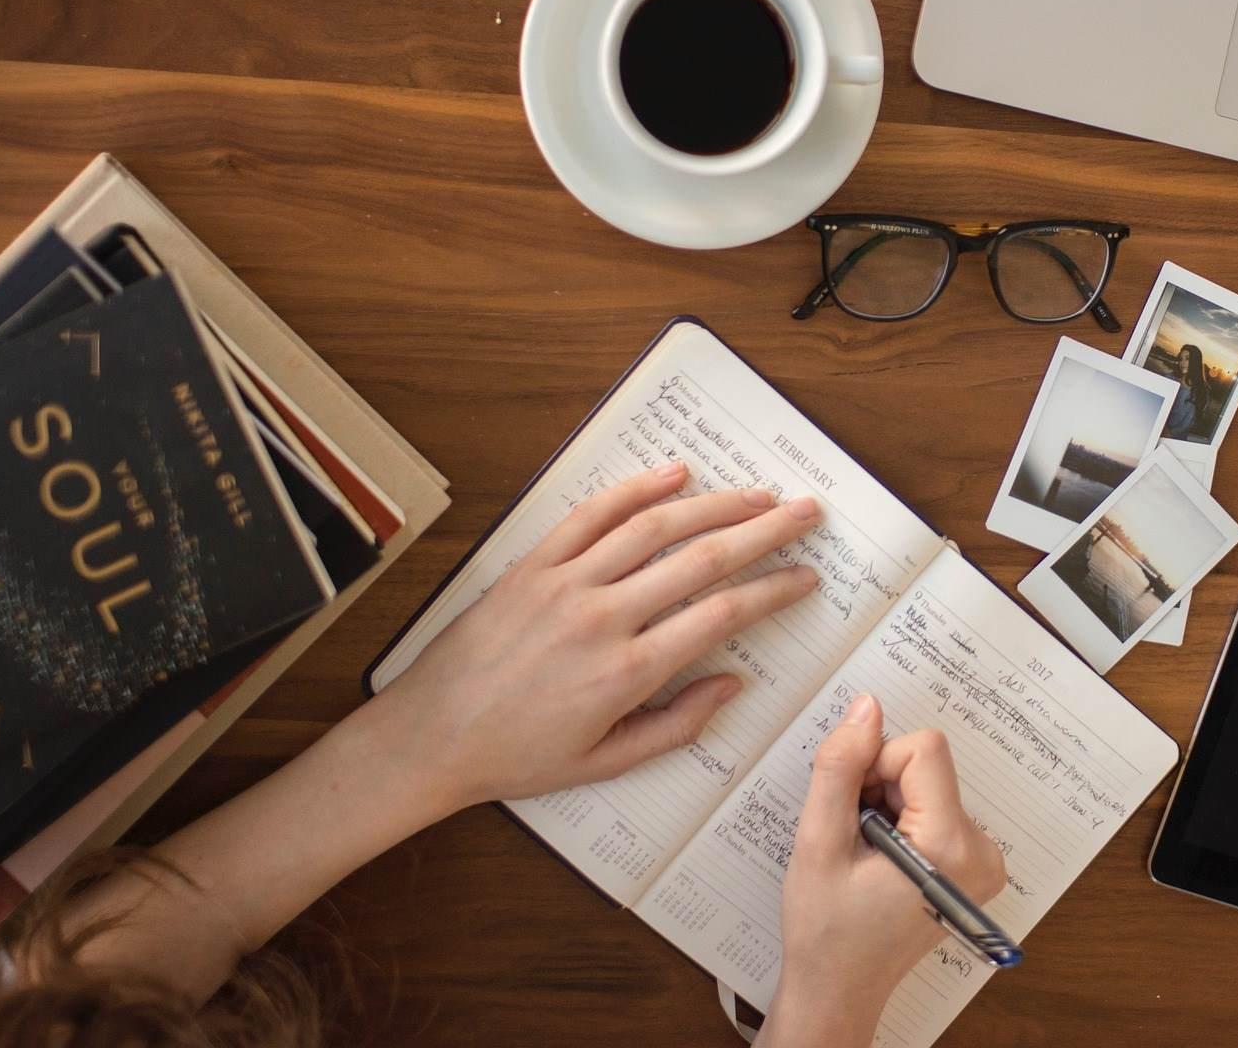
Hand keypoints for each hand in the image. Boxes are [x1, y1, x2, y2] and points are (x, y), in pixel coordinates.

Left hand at [375, 460, 819, 813]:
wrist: (430, 736)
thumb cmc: (518, 756)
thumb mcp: (606, 762)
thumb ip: (677, 725)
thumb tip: (733, 685)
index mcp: (627, 673)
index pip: (721, 615)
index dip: (773, 591)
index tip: (806, 577)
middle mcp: (602, 618)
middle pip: (702, 559)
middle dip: (764, 532)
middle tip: (806, 513)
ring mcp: (565, 584)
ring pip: (654, 528)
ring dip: (714, 504)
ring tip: (758, 493)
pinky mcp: (533, 565)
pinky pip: (591, 515)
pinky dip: (635, 489)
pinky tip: (675, 475)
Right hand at [763, 694, 1006, 1047]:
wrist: (840, 989)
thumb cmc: (826, 929)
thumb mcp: (818, 843)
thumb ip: (840, 768)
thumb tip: (867, 707)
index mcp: (950, 846)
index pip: (924, 750)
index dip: (876, 765)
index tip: (852, 808)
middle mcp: (982, 851)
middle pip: (927, 765)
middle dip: (880, 787)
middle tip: (854, 838)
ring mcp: (983, 860)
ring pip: (928, 782)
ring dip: (888, 804)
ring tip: (865, 854)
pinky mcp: (974, 863)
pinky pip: (936, 806)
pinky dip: (903, 819)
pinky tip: (881, 859)